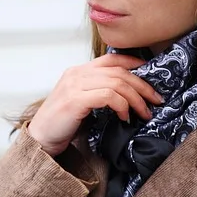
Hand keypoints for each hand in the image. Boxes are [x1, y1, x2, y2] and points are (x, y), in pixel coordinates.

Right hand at [27, 54, 162, 155]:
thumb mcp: (82, 101)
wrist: (41, 138)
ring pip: (117, 83)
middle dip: (143, 86)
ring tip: (143, 113)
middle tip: (156, 100)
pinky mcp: (76, 99)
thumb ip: (98, 91)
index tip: (151, 75)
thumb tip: (129, 92)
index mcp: (78, 71)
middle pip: (119, 71)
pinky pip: (108, 96)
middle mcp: (76, 73)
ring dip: (136, 99)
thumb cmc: (63, 123)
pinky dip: (122, 106)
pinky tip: (124, 117)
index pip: (111, 59)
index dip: (135, 63)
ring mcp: (75, 85)